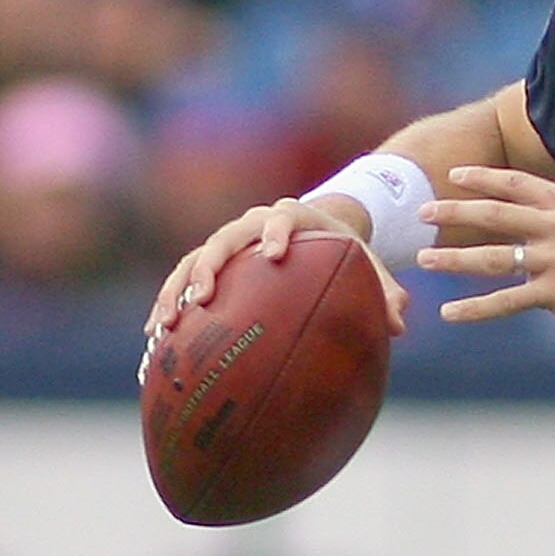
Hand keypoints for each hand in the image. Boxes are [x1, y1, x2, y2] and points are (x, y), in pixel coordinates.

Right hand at [145, 197, 409, 343]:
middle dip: (209, 267)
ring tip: (164, 326)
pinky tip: (153, 339)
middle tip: (203, 298)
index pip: (282, 218)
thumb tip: (401, 325)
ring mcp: (226, 243)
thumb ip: (385, 290)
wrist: (311, 227)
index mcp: (292, 216)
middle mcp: (250, 225)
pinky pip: (181, 282)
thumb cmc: (341, 250)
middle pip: (223, 240)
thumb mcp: (367, 263)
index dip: (275, 232)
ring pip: (192, 261)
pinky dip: (168, 306)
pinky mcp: (209, 263)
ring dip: (176, 292)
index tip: (274, 254)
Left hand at [419, 168, 554, 336]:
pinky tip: (450, 313)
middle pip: (494, 214)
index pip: (516, 184)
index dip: (482, 179)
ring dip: (454, 258)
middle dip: (454, 211)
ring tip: (425, 259)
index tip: (454, 176)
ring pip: (493, 257)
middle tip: (424, 211)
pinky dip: (475, 308)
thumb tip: (536, 216)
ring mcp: (554, 260)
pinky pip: (506, 301)